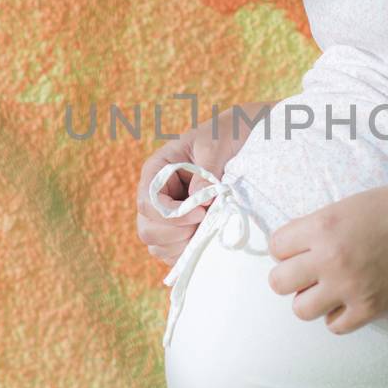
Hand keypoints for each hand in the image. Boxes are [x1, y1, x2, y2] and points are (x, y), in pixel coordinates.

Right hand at [135, 101, 276, 266]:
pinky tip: (208, 238)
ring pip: (157, 246)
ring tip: (209, 229)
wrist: (241, 138)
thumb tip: (199, 202)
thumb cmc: (224, 135)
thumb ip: (206, 170)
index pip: (148, 203)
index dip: (170, 215)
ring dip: (183, 245)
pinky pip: (172, 253)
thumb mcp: (215, 144)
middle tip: (205, 222)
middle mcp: (156, 195)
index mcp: (157, 170)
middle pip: (147, 229)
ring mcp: (166, 215)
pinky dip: (188, 253)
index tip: (200, 213)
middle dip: (176, 233)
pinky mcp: (180, 230)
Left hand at [266, 183, 387, 333]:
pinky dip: (339, 316)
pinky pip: (335, 326)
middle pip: (279, 282)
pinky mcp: (370, 308)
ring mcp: (350, 287)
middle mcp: (330, 258)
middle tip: (312, 271)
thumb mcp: (354, 203)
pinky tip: (351, 300)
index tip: (302, 248)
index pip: (276, 246)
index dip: (288, 247)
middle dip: (292, 276)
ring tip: (330, 288)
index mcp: (323, 225)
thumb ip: (322, 224)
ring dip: (312, 299)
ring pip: (301, 309)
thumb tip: (300, 244)